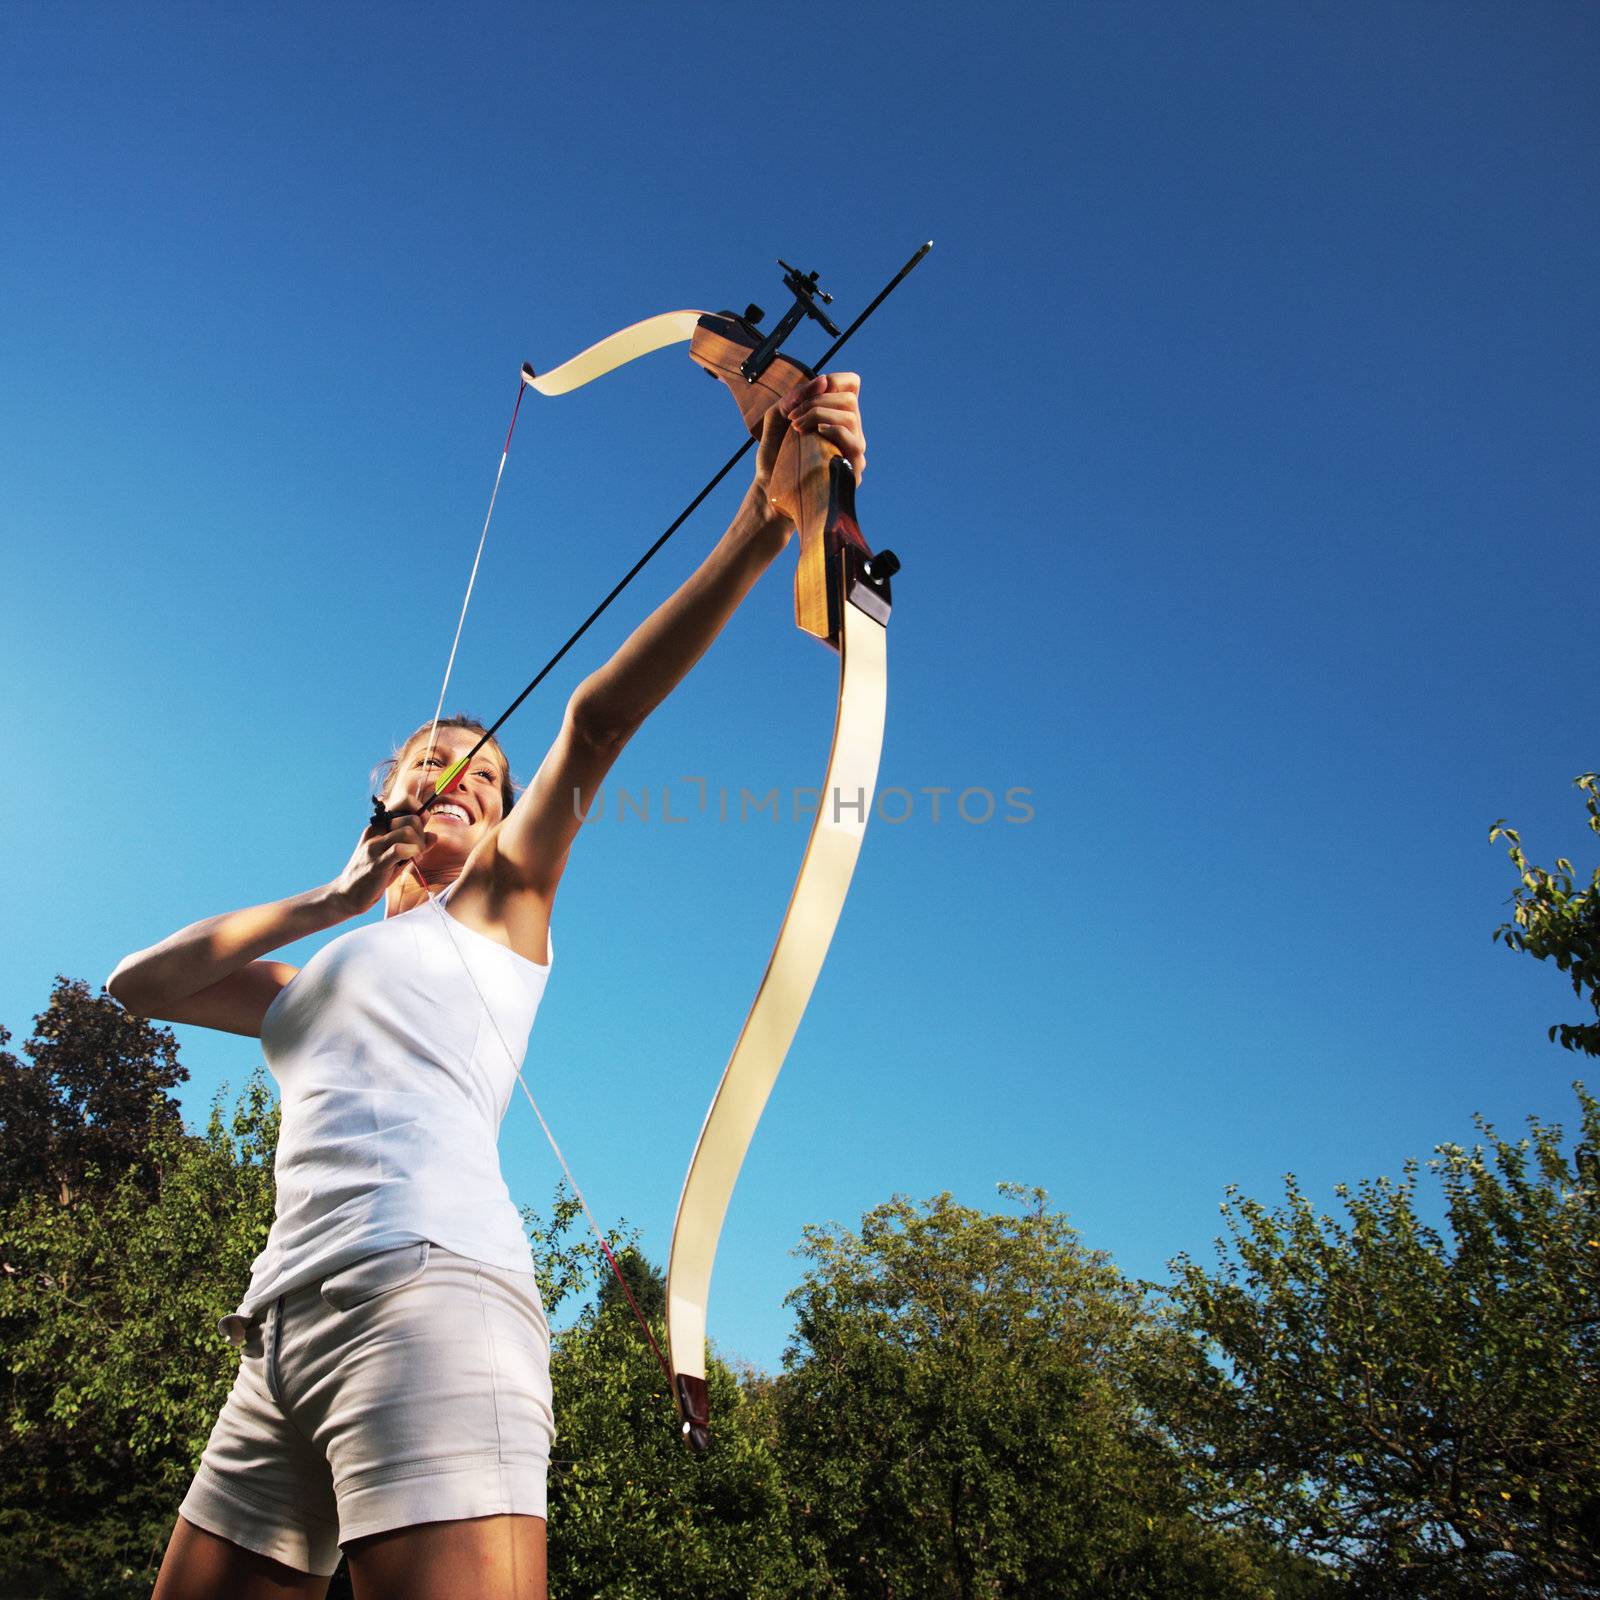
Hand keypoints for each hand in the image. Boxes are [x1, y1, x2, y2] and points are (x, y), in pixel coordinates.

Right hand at [326, 811, 427, 916]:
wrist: (347, 895)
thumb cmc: (374, 876)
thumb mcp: (396, 857)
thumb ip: (414, 845)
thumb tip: (434, 835)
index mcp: (379, 826)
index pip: (404, 802)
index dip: (420, 810)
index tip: (423, 827)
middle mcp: (376, 832)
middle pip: (412, 818)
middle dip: (422, 834)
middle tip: (419, 849)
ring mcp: (374, 847)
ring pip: (407, 831)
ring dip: (419, 845)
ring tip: (415, 857)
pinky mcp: (376, 863)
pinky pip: (399, 850)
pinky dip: (411, 852)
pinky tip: (411, 860)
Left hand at [752, 371, 866, 507]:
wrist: (770, 489)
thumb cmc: (775, 455)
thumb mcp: (777, 417)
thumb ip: (794, 396)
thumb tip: (822, 381)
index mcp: (836, 416)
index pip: (851, 385)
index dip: (833, 380)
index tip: (806, 395)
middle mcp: (850, 431)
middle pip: (849, 398)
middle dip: (817, 401)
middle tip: (792, 417)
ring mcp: (852, 451)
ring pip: (850, 417)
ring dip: (819, 414)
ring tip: (796, 427)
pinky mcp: (851, 470)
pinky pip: (853, 441)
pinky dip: (833, 430)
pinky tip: (814, 433)